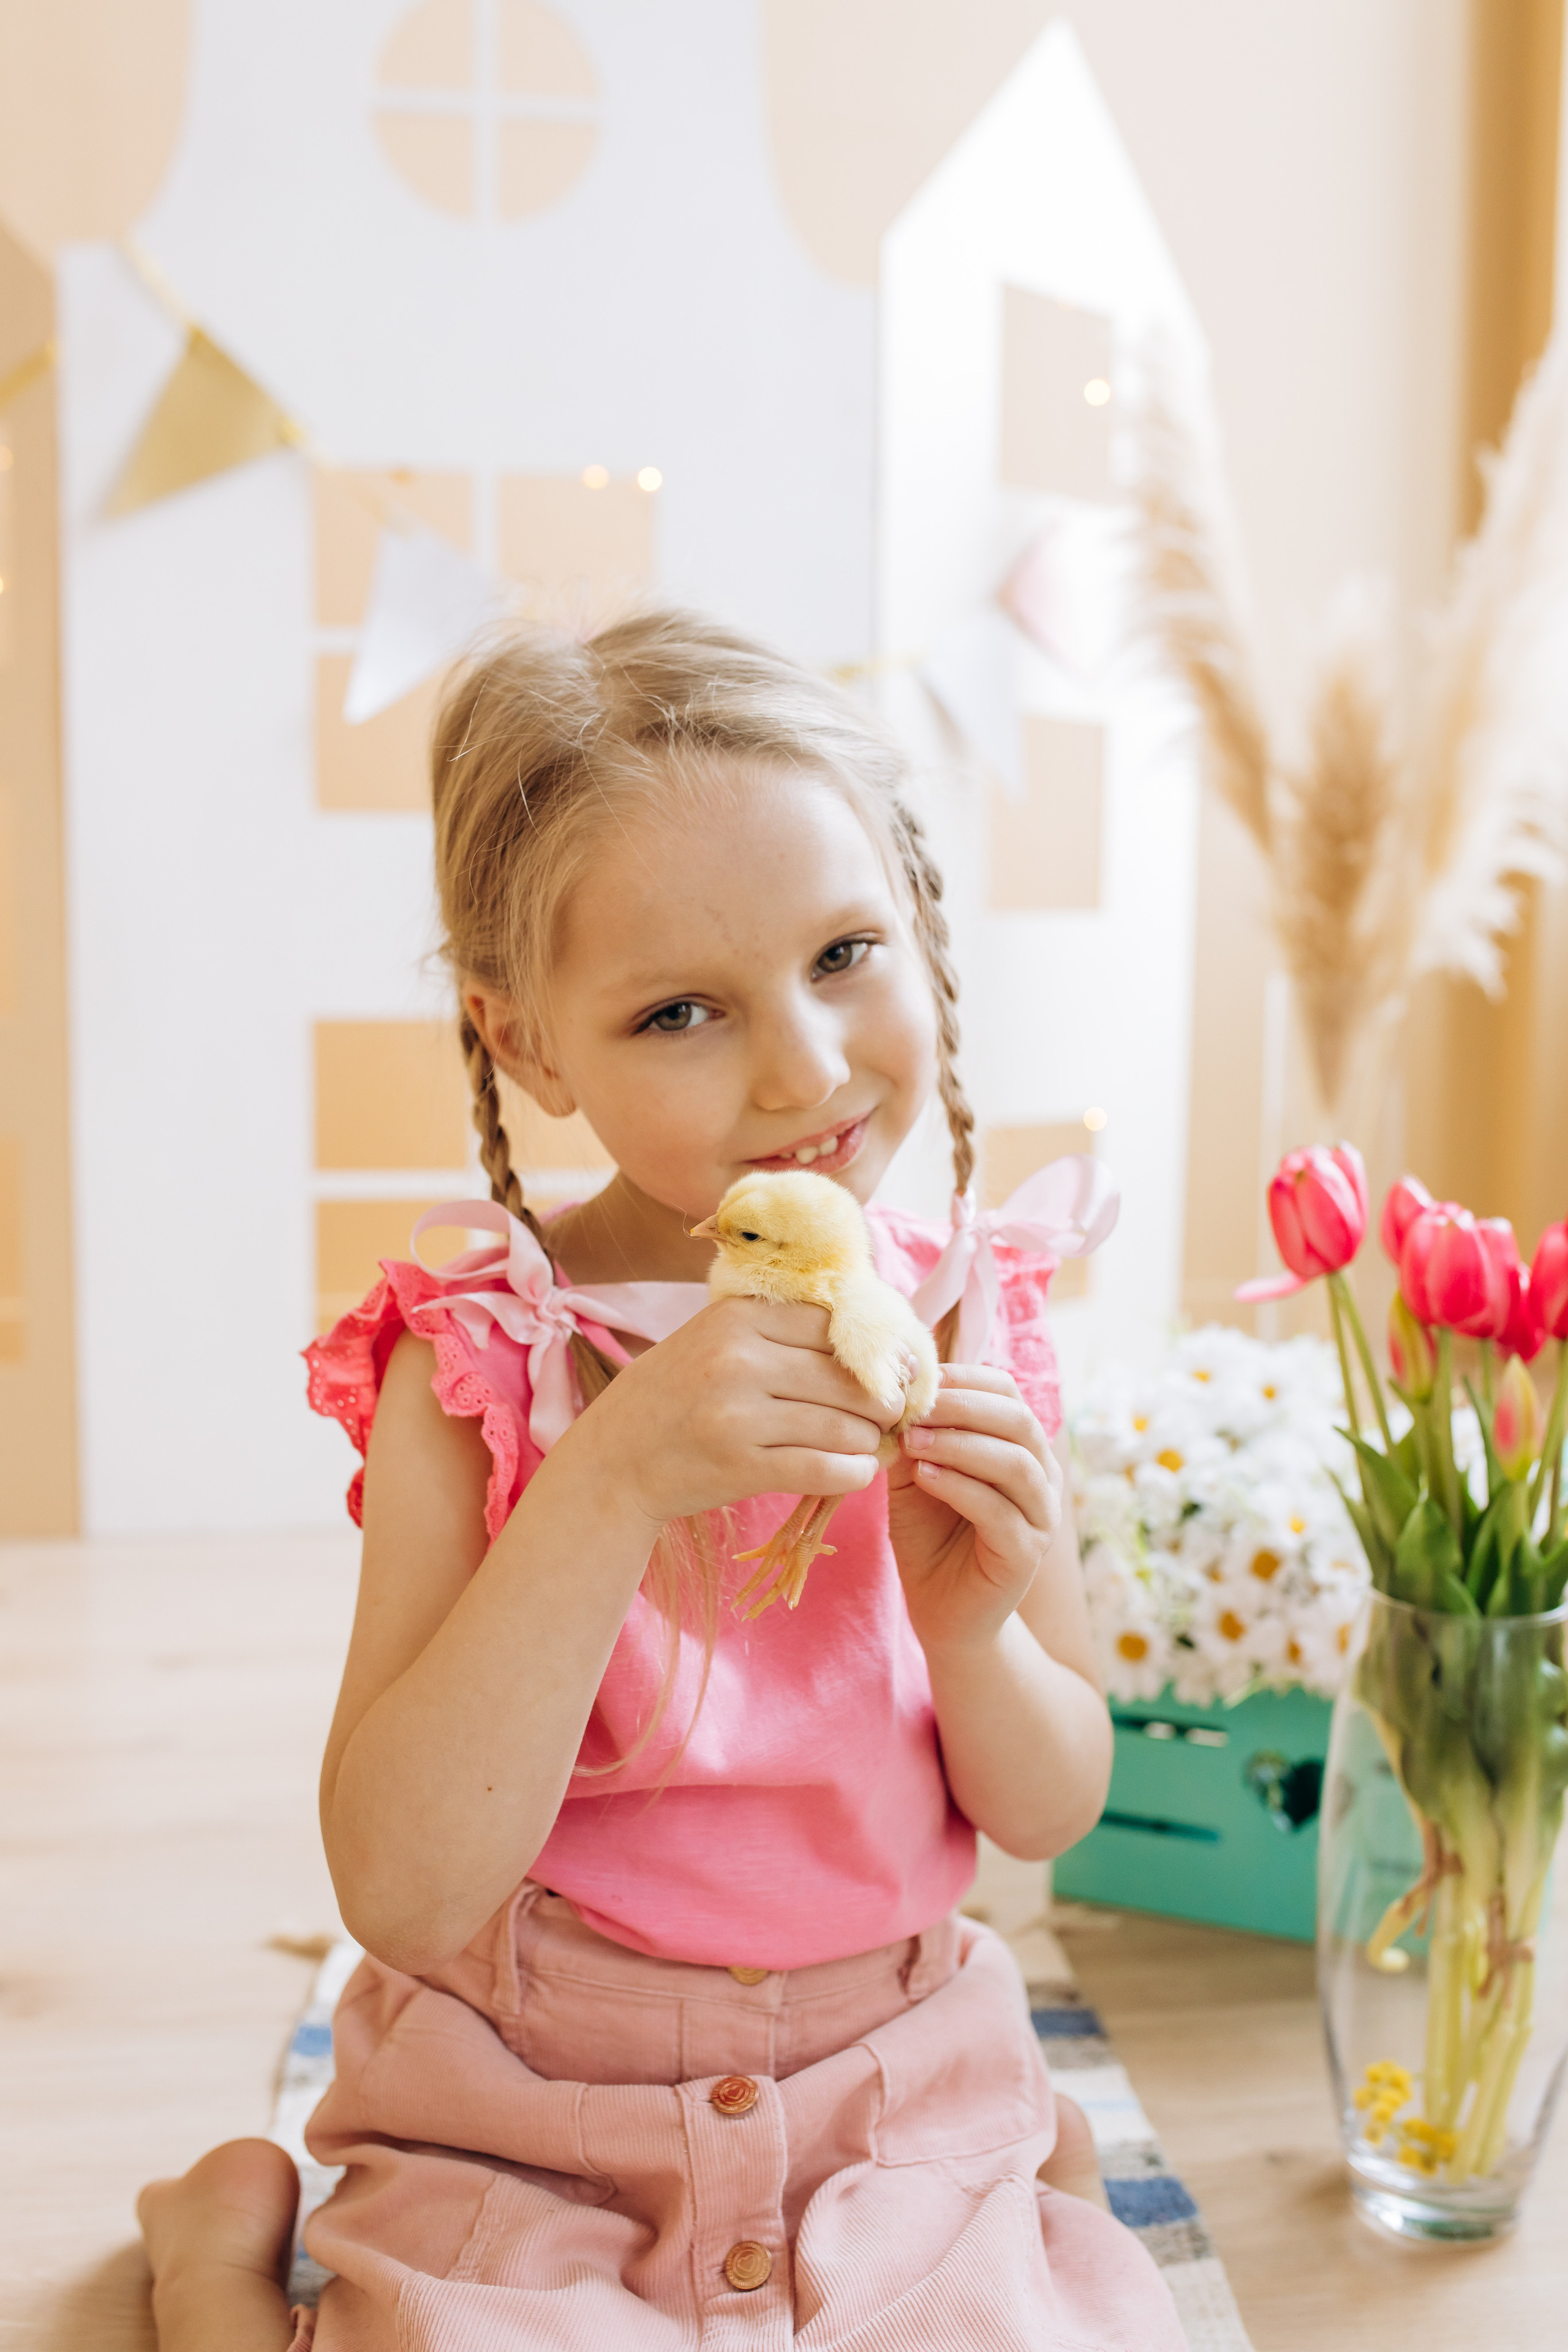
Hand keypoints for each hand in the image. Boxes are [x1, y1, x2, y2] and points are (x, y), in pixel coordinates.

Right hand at [580, 1295, 902, 1527]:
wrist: (616, 1458)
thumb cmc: (677, 1394)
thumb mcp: (715, 1339)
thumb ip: (780, 1328)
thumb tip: (875, 1339)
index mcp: (737, 1318)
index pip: (834, 1326)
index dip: (875, 1351)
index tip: (895, 1370)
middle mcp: (738, 1360)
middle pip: (848, 1377)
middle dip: (883, 1401)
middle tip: (892, 1415)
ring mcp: (738, 1415)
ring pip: (844, 1426)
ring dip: (871, 1441)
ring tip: (872, 1445)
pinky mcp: (741, 1466)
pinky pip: (825, 1469)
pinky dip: (854, 1474)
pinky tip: (855, 1472)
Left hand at [886, 1364, 1062, 1654]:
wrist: (942, 1611)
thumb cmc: (930, 1536)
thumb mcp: (915, 1474)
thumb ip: (914, 1436)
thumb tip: (900, 1389)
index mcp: (1020, 1447)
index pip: (1007, 1392)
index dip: (963, 1378)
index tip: (916, 1377)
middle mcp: (1041, 1477)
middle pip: (1018, 1420)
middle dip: (962, 1406)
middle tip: (913, 1407)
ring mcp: (1040, 1516)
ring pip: (1015, 1463)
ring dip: (960, 1444)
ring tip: (913, 1440)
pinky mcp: (1026, 1554)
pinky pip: (1000, 1510)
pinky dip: (959, 1486)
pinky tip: (924, 1476)